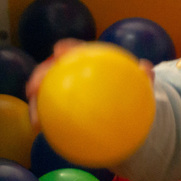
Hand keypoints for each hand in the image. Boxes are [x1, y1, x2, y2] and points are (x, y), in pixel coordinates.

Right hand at [25, 39, 155, 128]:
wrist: (121, 112)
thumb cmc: (127, 93)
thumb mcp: (138, 86)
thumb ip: (141, 76)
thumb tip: (146, 67)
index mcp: (87, 62)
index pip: (75, 50)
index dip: (66, 48)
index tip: (59, 50)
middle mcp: (69, 73)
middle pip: (50, 70)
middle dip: (38, 76)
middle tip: (33, 88)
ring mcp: (61, 91)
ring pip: (42, 92)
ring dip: (34, 103)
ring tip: (35, 119)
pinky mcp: (58, 109)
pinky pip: (48, 112)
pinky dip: (42, 120)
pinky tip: (40, 132)